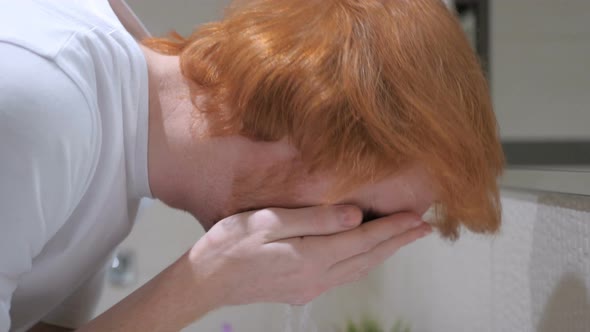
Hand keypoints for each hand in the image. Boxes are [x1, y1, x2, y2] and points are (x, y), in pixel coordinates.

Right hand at [188, 205, 430, 306]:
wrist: (207, 281)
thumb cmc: (231, 245)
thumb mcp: (269, 223)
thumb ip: (314, 219)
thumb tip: (355, 215)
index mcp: (312, 256)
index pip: (364, 239)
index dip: (393, 228)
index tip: (417, 218)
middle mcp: (317, 276)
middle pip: (368, 257)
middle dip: (397, 242)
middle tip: (422, 228)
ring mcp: (310, 287)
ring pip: (358, 269)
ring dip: (383, 253)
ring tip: (402, 239)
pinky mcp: (301, 291)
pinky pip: (343, 276)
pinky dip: (362, 263)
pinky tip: (365, 255)